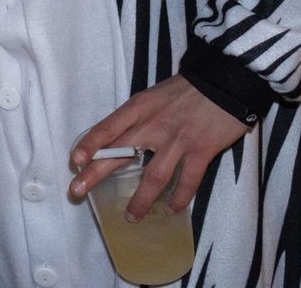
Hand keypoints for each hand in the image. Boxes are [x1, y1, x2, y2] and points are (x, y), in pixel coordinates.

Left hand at [68, 75, 249, 220]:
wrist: (226, 83)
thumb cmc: (186, 90)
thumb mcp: (153, 97)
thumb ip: (137, 118)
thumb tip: (117, 141)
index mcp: (139, 107)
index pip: (108, 126)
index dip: (90, 144)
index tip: (74, 160)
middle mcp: (154, 125)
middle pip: (120, 153)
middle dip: (95, 174)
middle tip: (76, 191)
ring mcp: (178, 140)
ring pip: (153, 177)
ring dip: (140, 200)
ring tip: (131, 217)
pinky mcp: (201, 151)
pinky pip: (187, 181)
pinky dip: (178, 198)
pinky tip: (171, 209)